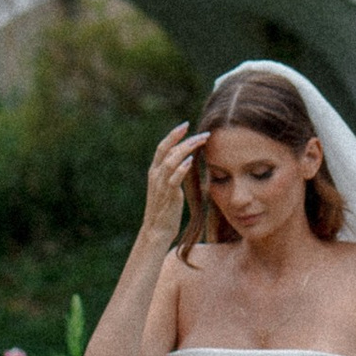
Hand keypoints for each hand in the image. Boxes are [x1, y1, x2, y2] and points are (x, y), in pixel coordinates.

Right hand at [140, 118, 204, 250]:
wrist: (156, 230)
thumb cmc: (165, 210)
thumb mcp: (167, 188)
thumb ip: (173, 174)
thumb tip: (186, 162)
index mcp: (154, 171)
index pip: (162, 147)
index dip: (173, 135)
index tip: (186, 125)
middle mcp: (155, 175)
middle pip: (166, 149)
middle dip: (182, 138)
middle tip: (200, 132)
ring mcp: (160, 185)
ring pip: (171, 161)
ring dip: (186, 149)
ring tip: (200, 142)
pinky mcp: (168, 195)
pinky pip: (173, 179)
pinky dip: (181, 168)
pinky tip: (190, 161)